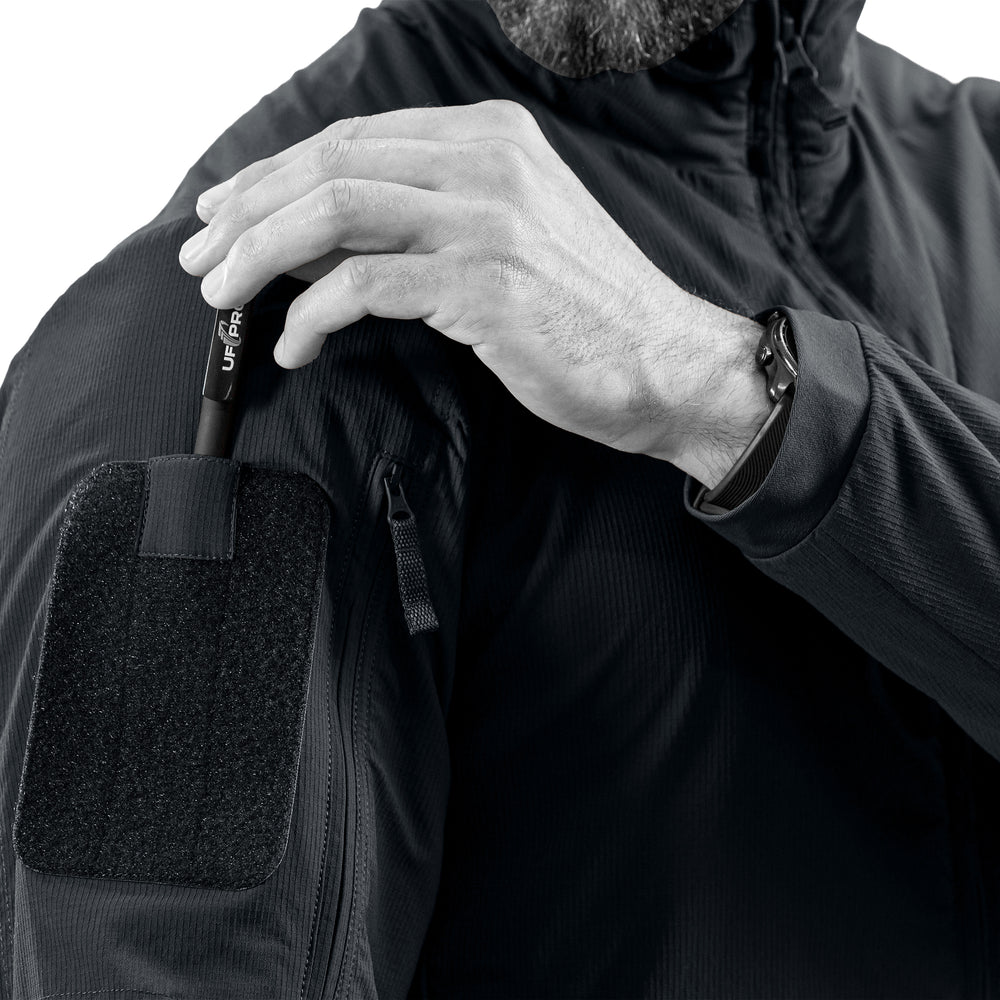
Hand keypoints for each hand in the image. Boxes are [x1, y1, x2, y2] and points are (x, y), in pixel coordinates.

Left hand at [178, 99, 766, 467]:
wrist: (666, 363)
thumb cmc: (586, 313)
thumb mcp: (511, 236)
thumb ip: (431, 216)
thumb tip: (328, 236)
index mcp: (491, 138)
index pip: (352, 140)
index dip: (273, 176)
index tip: (225, 213)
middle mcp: (486, 162)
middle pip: (329, 165)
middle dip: (247, 211)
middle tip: (201, 256)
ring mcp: (486, 219)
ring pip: (334, 212)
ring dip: (259, 255)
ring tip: (222, 297)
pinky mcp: (484, 284)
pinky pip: (364, 285)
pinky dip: (311, 314)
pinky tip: (294, 344)